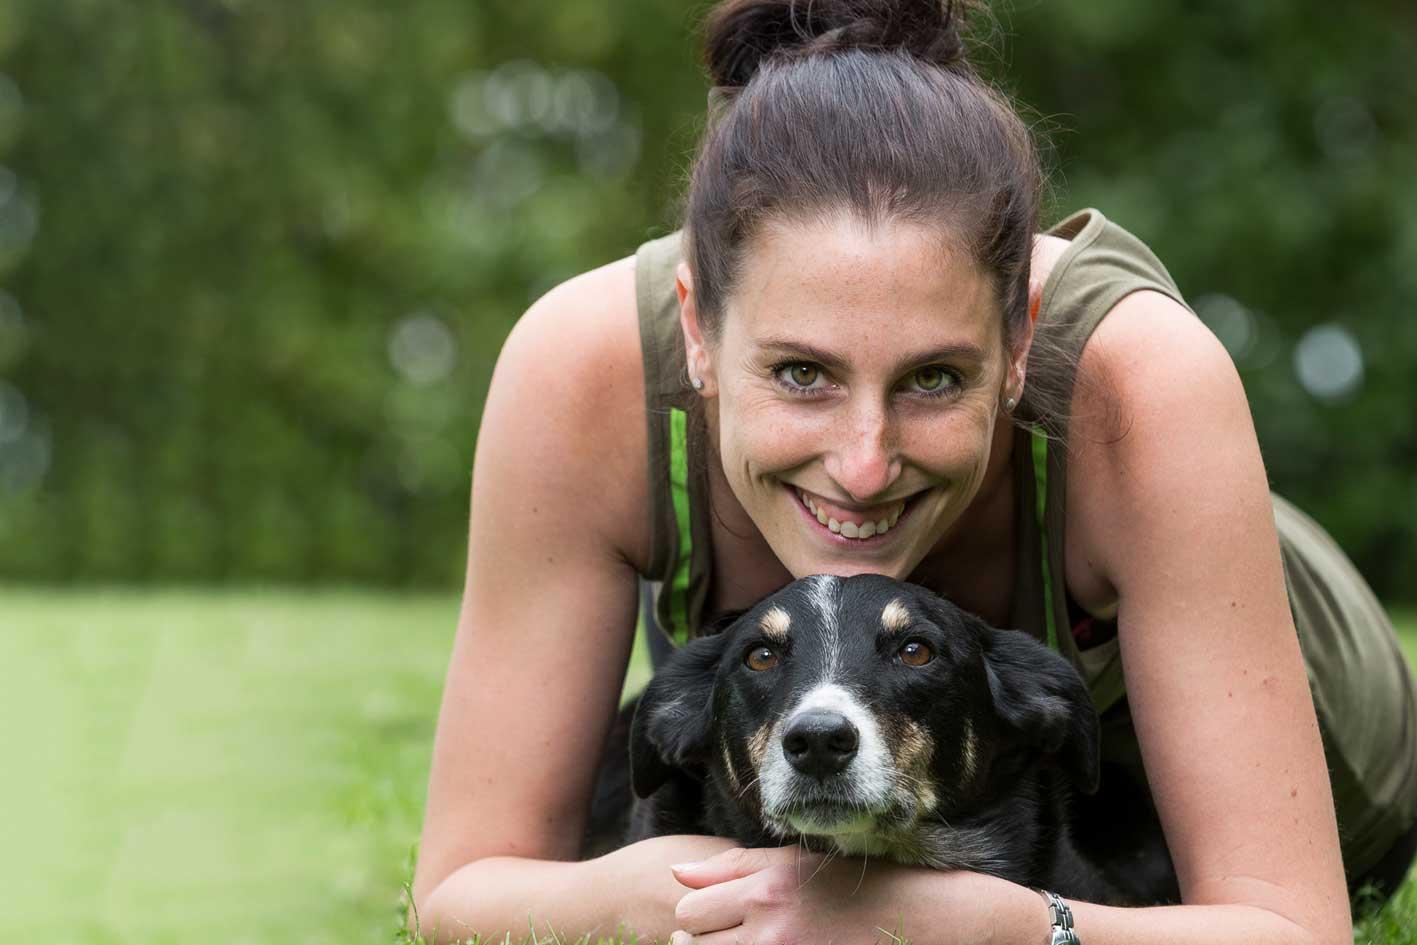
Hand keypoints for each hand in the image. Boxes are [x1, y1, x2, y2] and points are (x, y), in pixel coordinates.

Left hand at [666, 846, 1046, 944]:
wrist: (927, 918)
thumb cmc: (856, 885)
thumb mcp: (797, 864)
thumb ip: (735, 867)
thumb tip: (677, 873)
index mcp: (767, 890)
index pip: (689, 910)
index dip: (697, 916)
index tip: (720, 917)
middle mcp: (772, 928)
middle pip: (693, 943)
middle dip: (702, 942)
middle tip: (736, 936)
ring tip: (756, 942)